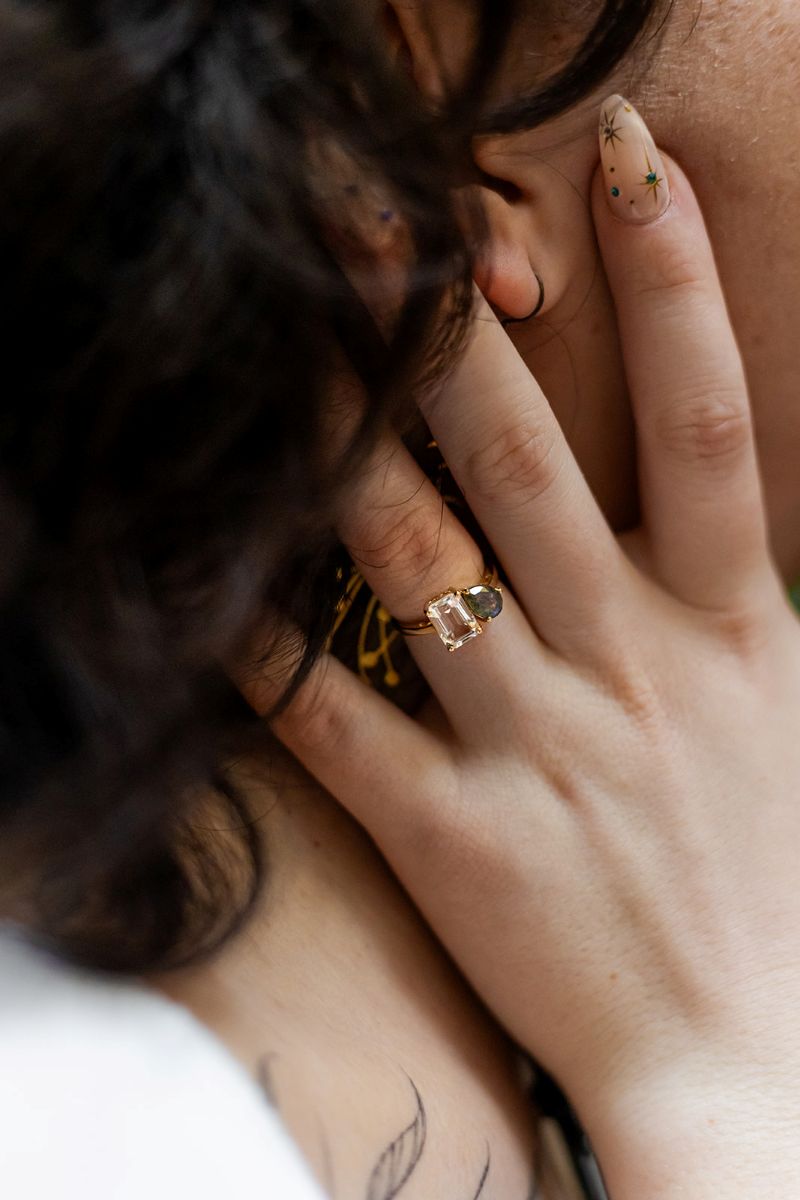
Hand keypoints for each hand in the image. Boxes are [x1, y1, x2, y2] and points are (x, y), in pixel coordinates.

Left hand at [263, 130, 799, 1193]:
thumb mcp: (781, 700)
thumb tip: (708, 481)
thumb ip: (734, 585)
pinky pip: (340, 727)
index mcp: (731, 623)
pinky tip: (204, 581)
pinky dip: (264, 653)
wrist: (761, 1059)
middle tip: (380, 220)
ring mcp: (541, 752)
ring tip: (276, 356)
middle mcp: (631, 664)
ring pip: (419, 567)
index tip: (623, 160)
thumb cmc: (775, 874)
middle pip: (529, 460)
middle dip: (453, 333)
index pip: (705, 416)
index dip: (673, 276)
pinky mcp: (459, 843)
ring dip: (341, 454)